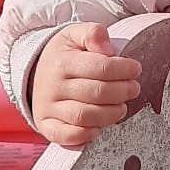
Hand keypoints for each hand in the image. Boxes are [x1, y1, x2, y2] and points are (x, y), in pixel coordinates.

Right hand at [30, 22, 141, 147]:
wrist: (34, 71)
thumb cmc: (63, 54)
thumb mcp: (74, 34)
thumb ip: (93, 33)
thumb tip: (108, 50)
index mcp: (63, 62)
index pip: (101, 67)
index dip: (124, 70)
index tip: (135, 69)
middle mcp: (53, 86)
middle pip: (96, 93)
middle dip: (122, 92)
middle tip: (133, 89)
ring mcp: (48, 107)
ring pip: (84, 117)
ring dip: (110, 114)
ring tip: (121, 107)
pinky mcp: (46, 125)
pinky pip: (65, 136)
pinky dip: (84, 135)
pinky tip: (99, 128)